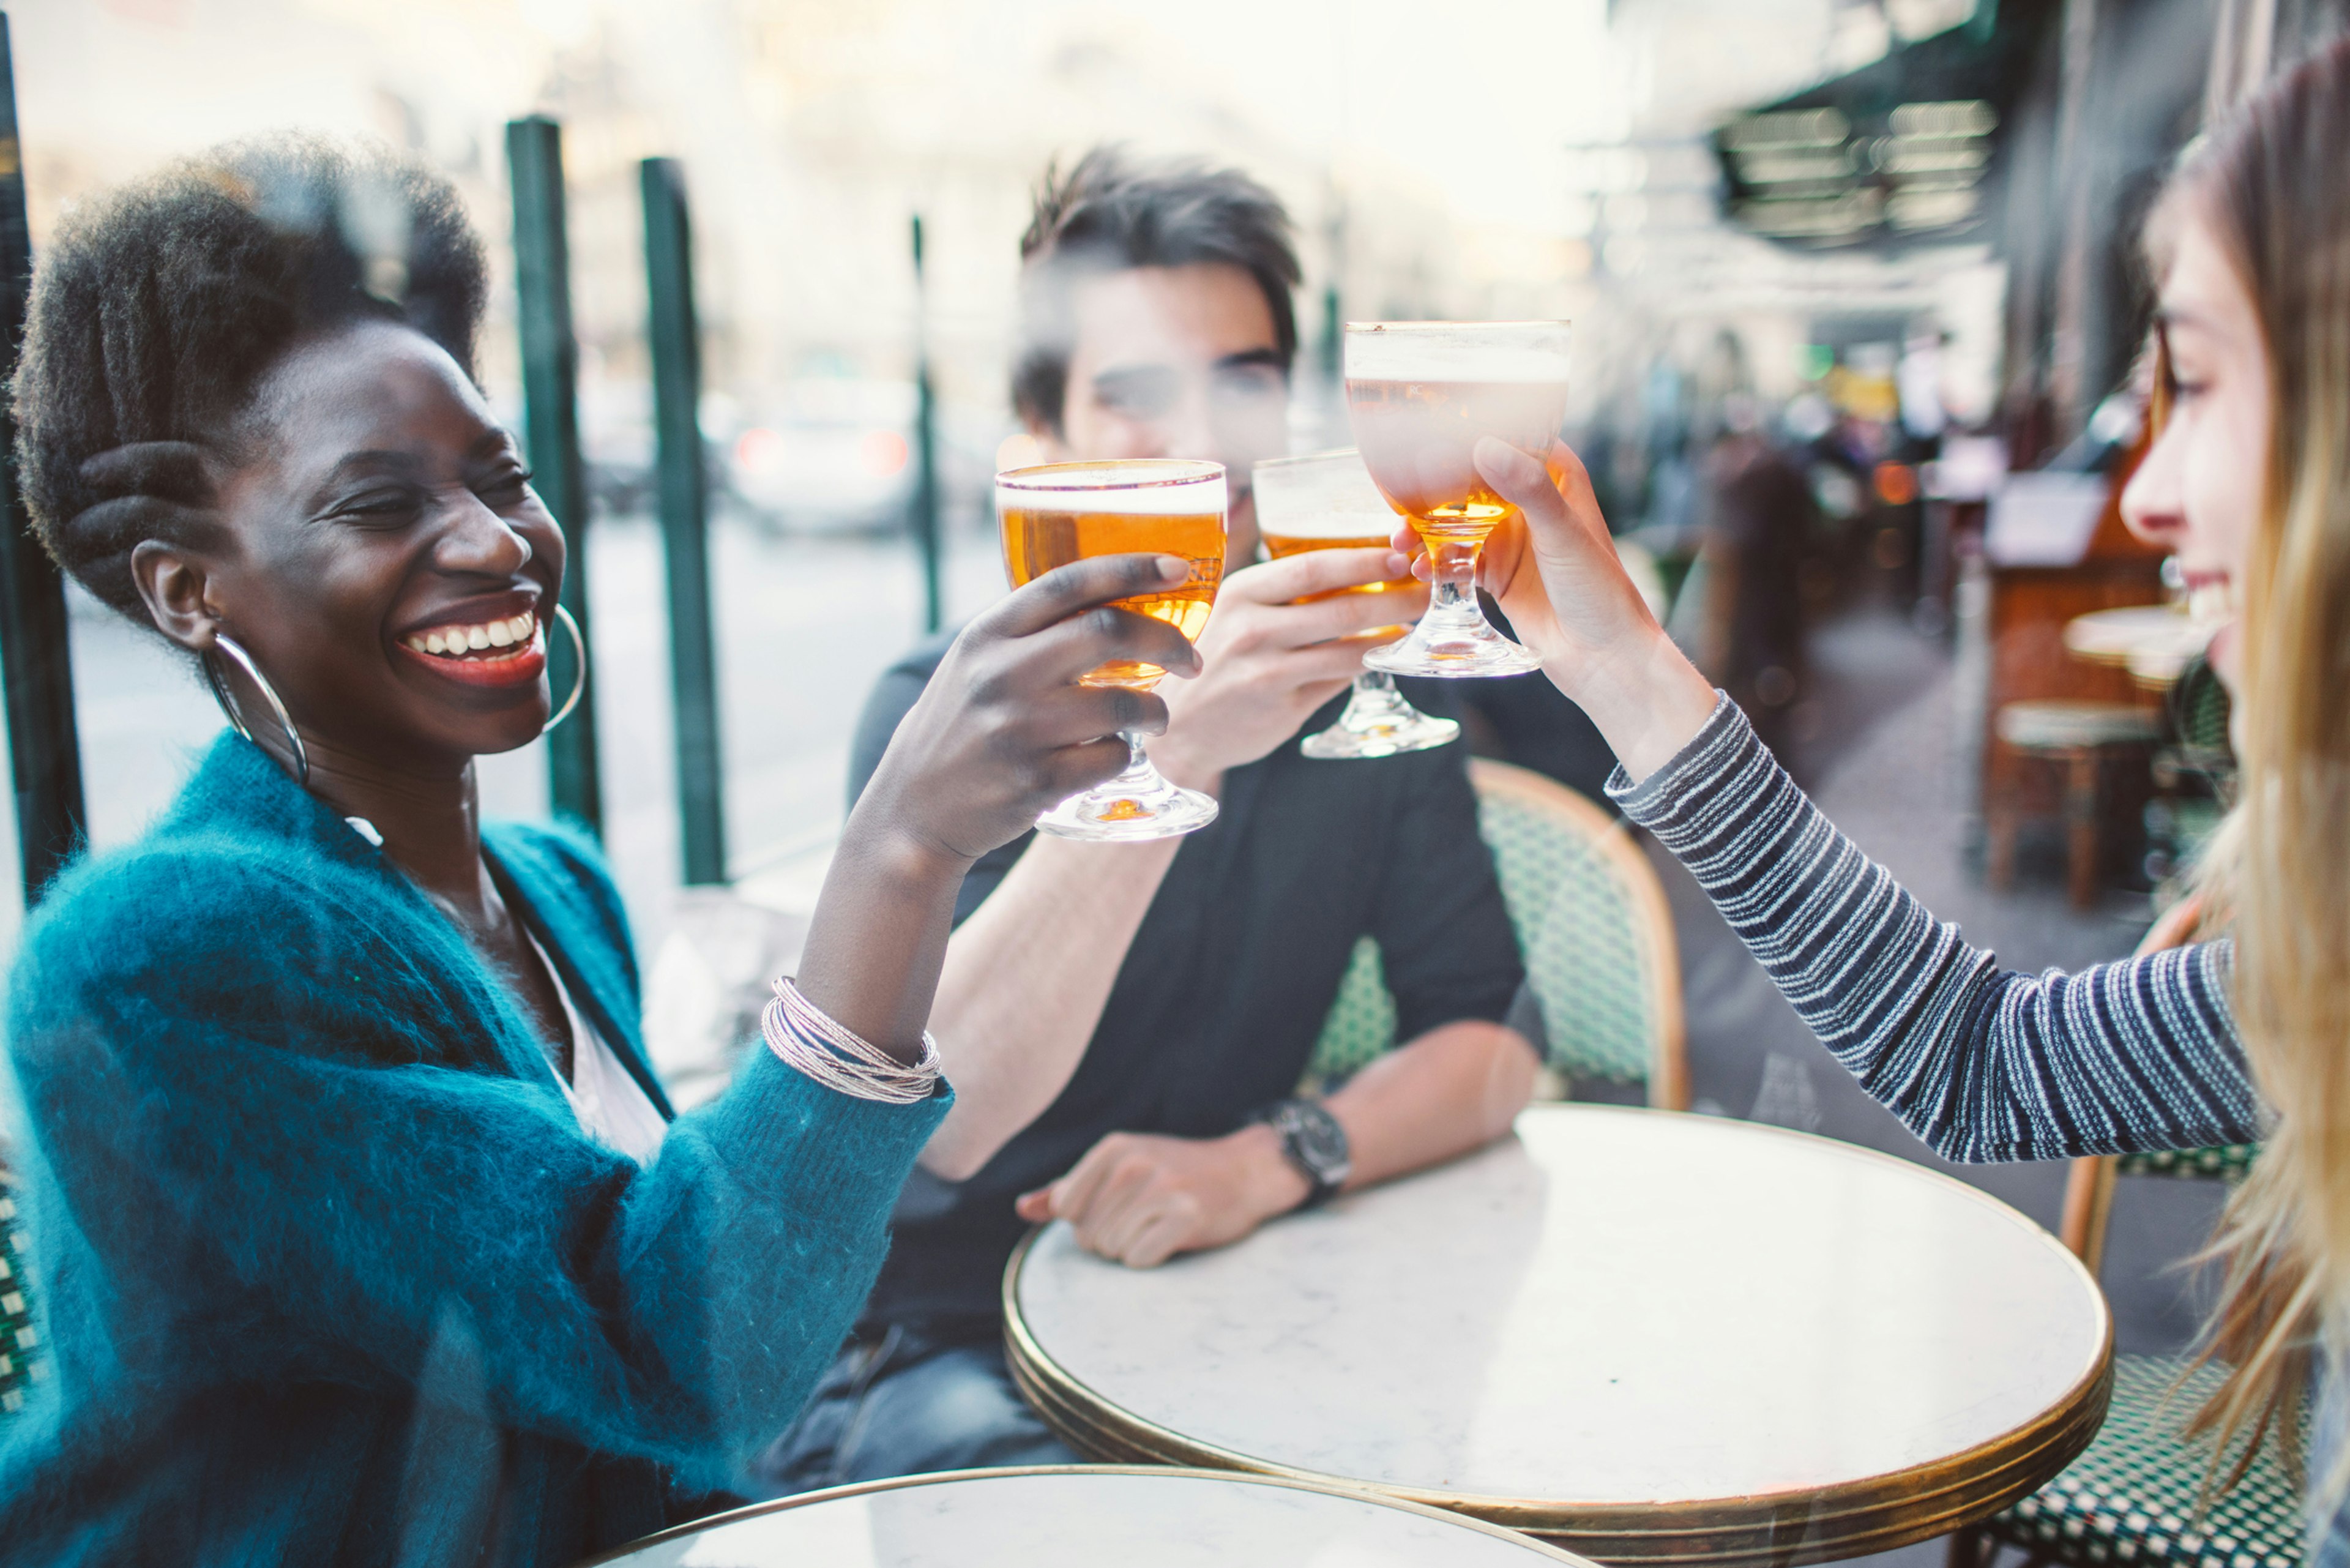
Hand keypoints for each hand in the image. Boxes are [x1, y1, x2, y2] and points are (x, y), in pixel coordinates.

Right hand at [855, 554, 1205, 869]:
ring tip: (1156, 716)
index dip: (1132, 567)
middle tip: (1191, 657)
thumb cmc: (960, 727)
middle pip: (1108, 631)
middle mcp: (999, 674)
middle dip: (1166, 640)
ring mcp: (1017, 730)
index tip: (1180, 567)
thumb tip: (1118, 598)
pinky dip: (1126, 752)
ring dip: (1155, 709)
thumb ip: (1030, 632)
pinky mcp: (1036, 782)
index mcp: (987, 635)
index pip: (1069, 582)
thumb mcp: (976, 664)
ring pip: (1123, 702)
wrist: (914, 810)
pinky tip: (1114, 753)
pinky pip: (1113, 756)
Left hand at [1013, 1125, 1309, 1267]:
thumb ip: (1069, 1189)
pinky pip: (1140, 1259)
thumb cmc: (1174, 1172)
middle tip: (1145, 1218)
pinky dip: (1153, 1257)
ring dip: (1133, 1248)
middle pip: (1087, 1235)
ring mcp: (1160, 1188)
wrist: (1243, 1172)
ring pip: (1112, 1250)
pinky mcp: (1185, 1214)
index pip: (1064, 1209)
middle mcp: (1132, 1164)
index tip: (1117, 1208)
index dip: (1086, 1220)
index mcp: (1111, 1148)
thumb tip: (1022, 1208)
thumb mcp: (1120, 1167)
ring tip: (1159, 1225)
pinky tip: (1172, 1237)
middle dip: (1111, 1238)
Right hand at [1149, 548, 1426, 788]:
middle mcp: (1250, 630)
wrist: (1180, 727)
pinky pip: (1340, 681)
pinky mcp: (1283, 708)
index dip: (1363, 558)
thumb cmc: (1218, 659)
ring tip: (1418, 619)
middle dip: (1394, 595)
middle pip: (1340, 608)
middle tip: (1426, 587)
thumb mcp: (1238, 614)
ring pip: (1348, 648)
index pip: (1313, 567)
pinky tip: (1388, 653)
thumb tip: (1363, 573)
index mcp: (1241, 594)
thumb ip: (1288, 597)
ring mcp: (1267, 672)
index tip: (1400, 552)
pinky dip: (1370, 664)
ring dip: (1392, 632)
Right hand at [1391, 438, 1714, 781]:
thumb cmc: (1601, 593)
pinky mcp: (1496, 575)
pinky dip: (1432, 563)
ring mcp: (1511, 540)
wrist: (1604, 659)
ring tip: (1399, 541)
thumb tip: (1484, 447)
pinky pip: (1455, 561)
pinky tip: (1415, 570)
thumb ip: (1527, 489)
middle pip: (1471, 480)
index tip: (1428, 429)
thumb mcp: (1563, 534)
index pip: (1510, 435)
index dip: (1470, 430)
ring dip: (1425, 529)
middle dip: (1432, 488)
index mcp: (1556, 479)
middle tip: (1398, 495)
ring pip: (1456, 522)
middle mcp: (1530, 503)